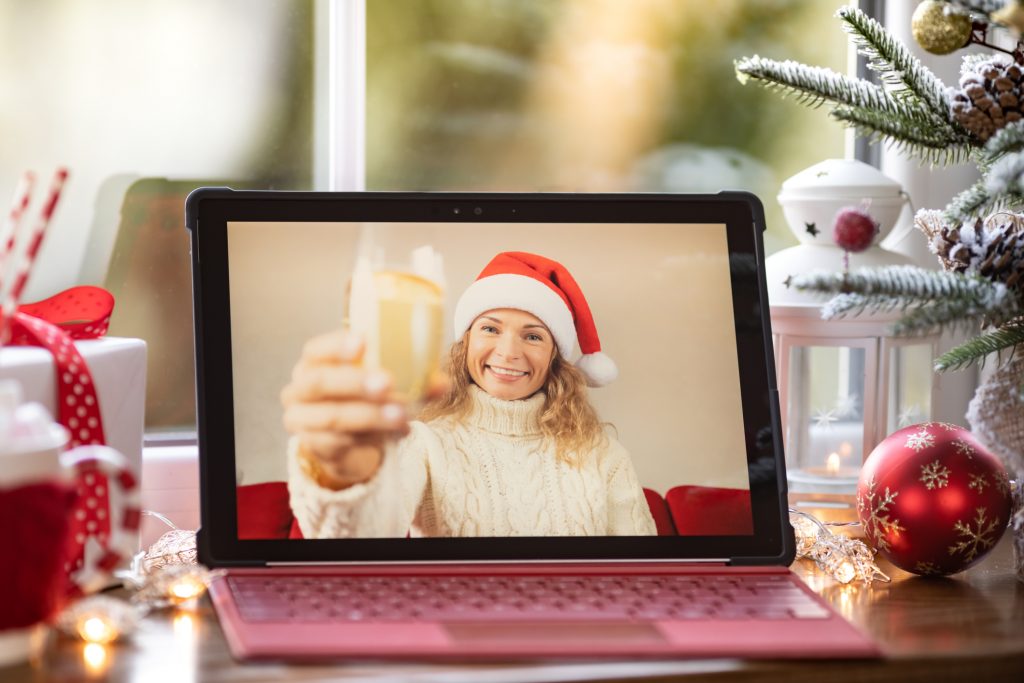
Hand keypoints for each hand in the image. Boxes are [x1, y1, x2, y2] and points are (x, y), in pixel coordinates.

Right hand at [280, 330, 408, 489]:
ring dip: (371, 415)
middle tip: (388, 382)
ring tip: (402, 416)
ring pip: (334, 417)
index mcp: (314, 363)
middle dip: (356, 382)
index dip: (336, 345)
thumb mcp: (385, 384)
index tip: (363, 341)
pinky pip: (340, 442)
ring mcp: (302, 419)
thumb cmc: (363, 399)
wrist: (346, 441)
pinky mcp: (313, 446)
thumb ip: (412, 380)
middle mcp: (300, 389)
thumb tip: (441, 383)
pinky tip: (395, 433)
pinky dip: (371, 437)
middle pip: (320, 382)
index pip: (316, 349)